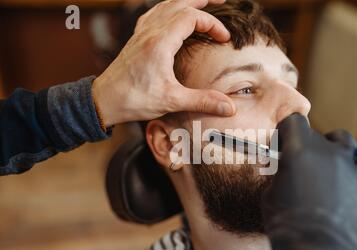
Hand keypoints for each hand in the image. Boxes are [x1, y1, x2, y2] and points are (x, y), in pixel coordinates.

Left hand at [92, 0, 235, 126]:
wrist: (104, 100)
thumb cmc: (134, 99)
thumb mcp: (172, 101)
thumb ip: (202, 101)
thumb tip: (229, 108)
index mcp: (160, 42)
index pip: (192, 17)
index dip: (212, 24)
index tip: (224, 38)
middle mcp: (150, 32)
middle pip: (179, 3)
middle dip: (202, 0)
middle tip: (221, 0)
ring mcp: (141, 33)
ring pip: (166, 5)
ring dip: (185, 1)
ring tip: (202, 2)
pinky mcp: (136, 39)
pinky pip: (154, 13)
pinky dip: (169, 8)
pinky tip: (173, 14)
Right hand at [262, 113, 356, 249]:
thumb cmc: (286, 225)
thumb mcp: (270, 194)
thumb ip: (280, 171)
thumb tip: (284, 166)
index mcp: (301, 150)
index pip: (294, 121)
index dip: (285, 132)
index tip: (281, 146)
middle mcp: (329, 153)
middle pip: (318, 135)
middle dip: (306, 147)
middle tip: (298, 168)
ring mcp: (350, 170)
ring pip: (341, 149)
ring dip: (329, 157)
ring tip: (318, 181)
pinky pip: (350, 174)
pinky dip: (339, 181)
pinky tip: (330, 202)